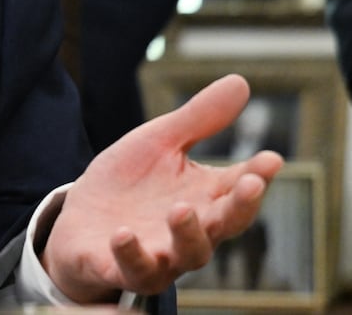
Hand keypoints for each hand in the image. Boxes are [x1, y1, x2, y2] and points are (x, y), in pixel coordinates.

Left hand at [42, 73, 283, 301]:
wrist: (80, 221)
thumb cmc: (130, 184)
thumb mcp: (160, 144)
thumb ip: (198, 120)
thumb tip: (241, 82)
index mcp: (204, 199)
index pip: (238, 189)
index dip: (257, 176)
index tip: (271, 159)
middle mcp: (190, 233)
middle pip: (224, 225)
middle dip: (239, 207)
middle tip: (249, 184)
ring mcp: (159, 254)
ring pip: (186, 254)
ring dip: (187, 233)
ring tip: (181, 208)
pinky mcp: (119, 266)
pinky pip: (131, 268)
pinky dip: (130, 253)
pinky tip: (123, 233)